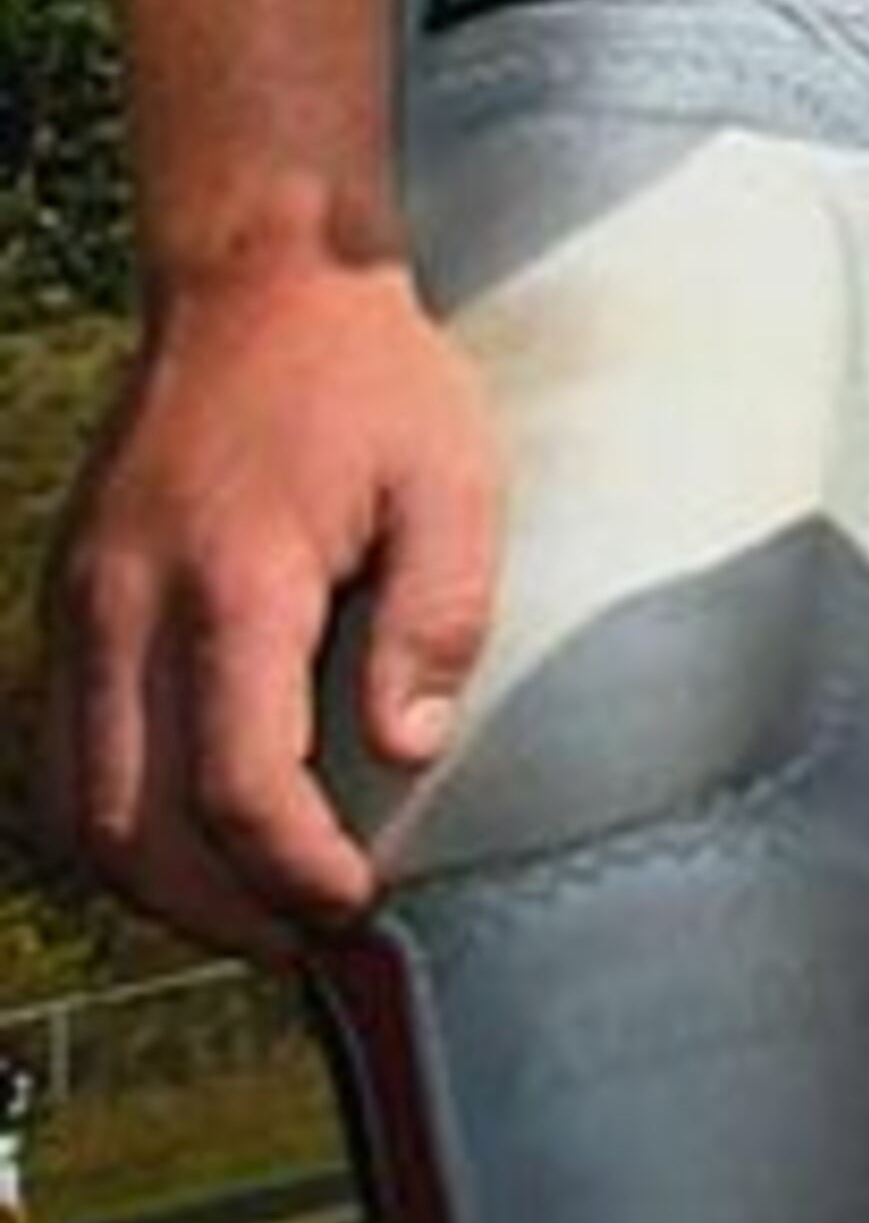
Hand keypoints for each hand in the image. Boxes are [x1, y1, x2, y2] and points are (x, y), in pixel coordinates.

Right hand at [38, 256, 499, 958]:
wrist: (261, 282)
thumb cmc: (374, 380)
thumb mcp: (453, 476)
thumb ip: (437, 614)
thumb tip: (406, 750)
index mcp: (232, 582)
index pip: (235, 786)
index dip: (296, 871)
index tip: (364, 903)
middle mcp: (127, 609)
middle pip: (132, 829)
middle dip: (221, 911)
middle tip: (313, 940)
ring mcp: (77, 609)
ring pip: (75, 812)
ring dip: (157, 886)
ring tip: (257, 910)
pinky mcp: (66, 604)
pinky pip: (62, 755)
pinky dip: (116, 825)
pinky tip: (192, 839)